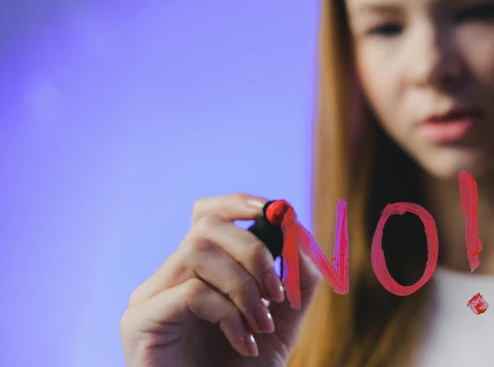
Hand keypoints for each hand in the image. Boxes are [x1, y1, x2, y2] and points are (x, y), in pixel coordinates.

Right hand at [120, 193, 320, 366]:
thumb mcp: (281, 323)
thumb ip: (297, 282)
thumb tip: (301, 238)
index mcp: (198, 271)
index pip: (208, 215)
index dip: (239, 203)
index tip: (275, 212)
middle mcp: (168, 277)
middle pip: (206, 226)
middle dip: (253, 250)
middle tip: (278, 292)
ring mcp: (149, 298)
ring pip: (196, 252)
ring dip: (242, 285)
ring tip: (260, 324)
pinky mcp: (138, 323)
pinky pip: (189, 292)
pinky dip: (227, 313)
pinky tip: (242, 343)